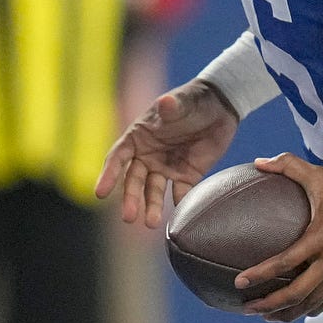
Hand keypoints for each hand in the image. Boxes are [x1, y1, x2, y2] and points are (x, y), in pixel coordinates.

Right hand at [95, 79, 239, 228]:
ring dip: (151, 207)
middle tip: (130, 217)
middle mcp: (147, 156)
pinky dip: (180, 204)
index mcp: (138, 137)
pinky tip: (179, 216)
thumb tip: (165, 102)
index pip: (118, 158)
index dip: (109, 175)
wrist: (222, 107)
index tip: (100, 192)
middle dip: (131, 199)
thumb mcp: (183, 101)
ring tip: (152, 223)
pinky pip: (180, 193)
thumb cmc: (194, 99)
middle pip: (134, 181)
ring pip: (154, 192)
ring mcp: (166, 168)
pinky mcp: (186, 177)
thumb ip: (173, 105)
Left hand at [235, 157, 322, 322]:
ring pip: (313, 303)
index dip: (260, 275)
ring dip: (288, 313)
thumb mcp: (320, 176)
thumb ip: (288, 166)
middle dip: (270, 304)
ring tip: (267, 316)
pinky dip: (311, 309)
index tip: (240, 283)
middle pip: (297, 293)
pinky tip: (296, 311)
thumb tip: (259, 162)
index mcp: (320, 237)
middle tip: (248, 308)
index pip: (285, 262)